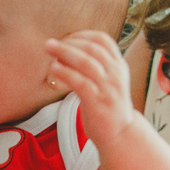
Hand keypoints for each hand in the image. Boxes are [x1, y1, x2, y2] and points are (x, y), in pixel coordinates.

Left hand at [47, 30, 133, 149]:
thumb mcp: (106, 81)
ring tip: (49, 50)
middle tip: (49, 43)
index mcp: (119, 65)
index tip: (65, 38)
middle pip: (92, 49)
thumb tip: (62, 52)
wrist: (120, 134)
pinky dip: (66, 73)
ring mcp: (109, 88)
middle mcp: (116, 74)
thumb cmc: (106, 106)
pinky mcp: (99, 102)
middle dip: (69, 43)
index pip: (103, 40)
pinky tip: (54, 69)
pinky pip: (81, 83)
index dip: (82, 35)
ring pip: (87, 63)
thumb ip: (93, 66)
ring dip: (65, 53)